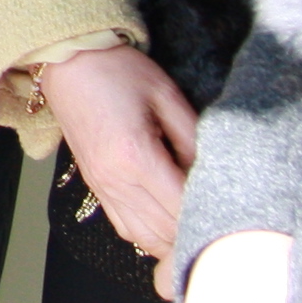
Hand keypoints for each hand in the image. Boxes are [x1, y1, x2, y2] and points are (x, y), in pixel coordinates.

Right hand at [42, 43, 199, 284]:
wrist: (69, 63)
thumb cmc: (118, 71)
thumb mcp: (167, 96)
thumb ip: (193, 139)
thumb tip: (210, 174)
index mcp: (136, 156)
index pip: (181, 206)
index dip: (210, 211)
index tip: (232, 206)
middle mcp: (116, 181)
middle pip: (166, 231)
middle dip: (195, 228)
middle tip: (222, 218)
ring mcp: (103, 188)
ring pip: (145, 239)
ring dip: (173, 239)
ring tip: (197, 224)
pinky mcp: (96, 188)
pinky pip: (126, 229)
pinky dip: (150, 235)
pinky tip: (168, 223)